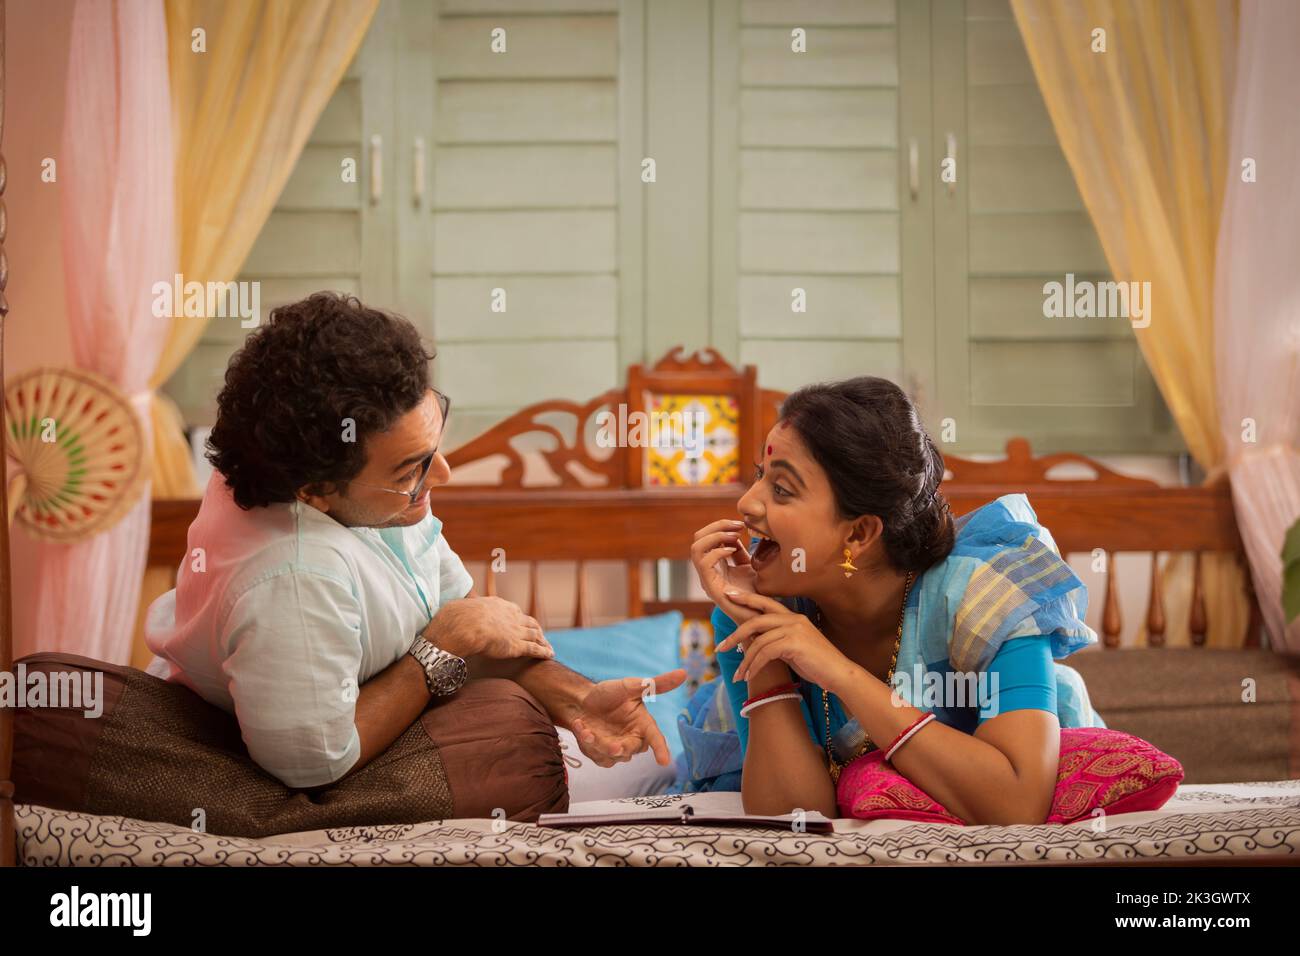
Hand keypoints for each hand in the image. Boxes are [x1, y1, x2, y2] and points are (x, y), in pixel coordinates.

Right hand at [424, 596, 553, 661]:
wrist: (462, 627)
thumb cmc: (454, 619)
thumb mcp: (456, 609)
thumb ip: (460, 612)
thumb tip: (451, 613)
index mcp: (495, 604)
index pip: (512, 610)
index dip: (517, 617)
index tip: (519, 621)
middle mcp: (510, 615)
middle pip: (527, 621)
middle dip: (535, 628)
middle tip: (539, 634)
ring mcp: (515, 630)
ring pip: (535, 635)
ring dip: (543, 640)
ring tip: (548, 646)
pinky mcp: (517, 646)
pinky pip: (535, 648)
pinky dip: (544, 651)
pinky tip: (550, 655)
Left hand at [569, 669, 687, 766]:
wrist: (582, 700)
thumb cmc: (608, 693)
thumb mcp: (630, 686)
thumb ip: (656, 684)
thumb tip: (683, 673)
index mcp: (643, 724)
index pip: (655, 738)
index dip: (660, 749)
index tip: (664, 761)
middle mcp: (632, 738)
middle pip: (631, 751)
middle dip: (621, 749)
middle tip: (612, 746)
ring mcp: (616, 748)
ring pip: (611, 756)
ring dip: (597, 743)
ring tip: (584, 727)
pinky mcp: (600, 754)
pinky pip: (596, 756)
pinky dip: (586, 742)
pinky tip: (580, 726)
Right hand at [690, 517, 760, 622]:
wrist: (761, 618)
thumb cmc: (756, 596)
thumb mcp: (749, 567)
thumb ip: (740, 552)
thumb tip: (736, 533)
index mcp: (715, 564)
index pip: (706, 537)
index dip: (721, 525)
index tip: (741, 524)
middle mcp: (707, 571)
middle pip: (698, 538)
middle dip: (716, 526)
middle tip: (738, 525)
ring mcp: (707, 579)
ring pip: (696, 548)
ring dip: (715, 536)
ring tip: (734, 536)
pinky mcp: (711, 588)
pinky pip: (703, 563)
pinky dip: (717, 551)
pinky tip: (733, 551)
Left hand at [717, 591, 851, 691]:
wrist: (839, 674)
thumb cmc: (817, 664)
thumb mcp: (793, 648)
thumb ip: (776, 641)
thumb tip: (754, 643)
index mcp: (793, 617)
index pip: (765, 602)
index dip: (746, 598)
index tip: (729, 595)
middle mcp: (793, 619)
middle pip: (756, 620)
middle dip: (735, 634)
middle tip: (720, 647)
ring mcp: (795, 629)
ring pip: (759, 641)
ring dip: (745, 660)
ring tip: (738, 675)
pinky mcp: (794, 643)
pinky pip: (766, 652)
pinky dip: (755, 665)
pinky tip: (750, 676)